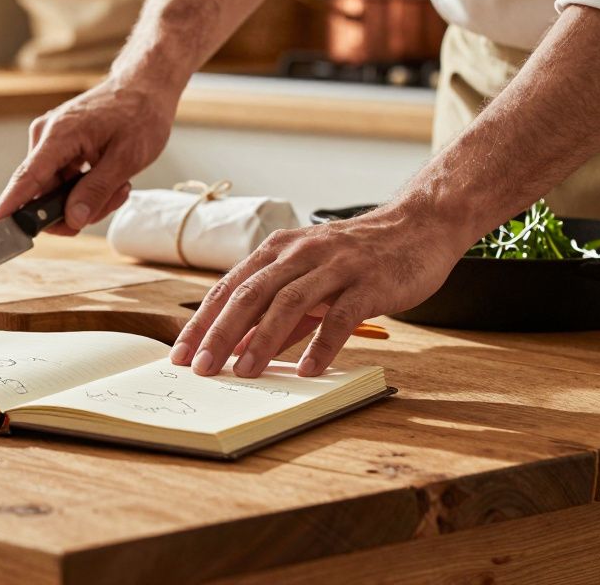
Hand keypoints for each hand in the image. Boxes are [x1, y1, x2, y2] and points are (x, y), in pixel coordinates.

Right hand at [0, 78, 177, 234]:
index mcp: (59, 135)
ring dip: (87, 198)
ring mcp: (50, 141)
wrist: (144, 86)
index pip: (26, 179)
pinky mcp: (58, 146)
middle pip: (43, 194)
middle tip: (115, 197)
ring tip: (120, 185)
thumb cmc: (139, 115)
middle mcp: (46, 136)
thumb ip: (96, 190)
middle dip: (77, 208)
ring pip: (56, 192)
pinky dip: (86, 187)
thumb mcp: (127, 158)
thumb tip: (72, 220)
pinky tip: (111, 179)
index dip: (8, 208)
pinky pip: (63, 181)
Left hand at [169, 201, 466, 376]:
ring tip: (244, 373)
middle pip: (250, 295)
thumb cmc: (356, 259)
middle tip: (202, 367)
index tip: (181, 354)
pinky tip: (308, 370)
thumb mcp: (308, 279)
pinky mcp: (369, 281)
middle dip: (220, 333)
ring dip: (262, 341)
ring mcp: (334, 265)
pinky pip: (341, 316)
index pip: (228, 288)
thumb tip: (239, 350)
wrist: (417, 227)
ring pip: (288, 303)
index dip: (202, 322)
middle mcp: (299, 253)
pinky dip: (322, 344)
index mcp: (277, 251)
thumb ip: (277, 314)